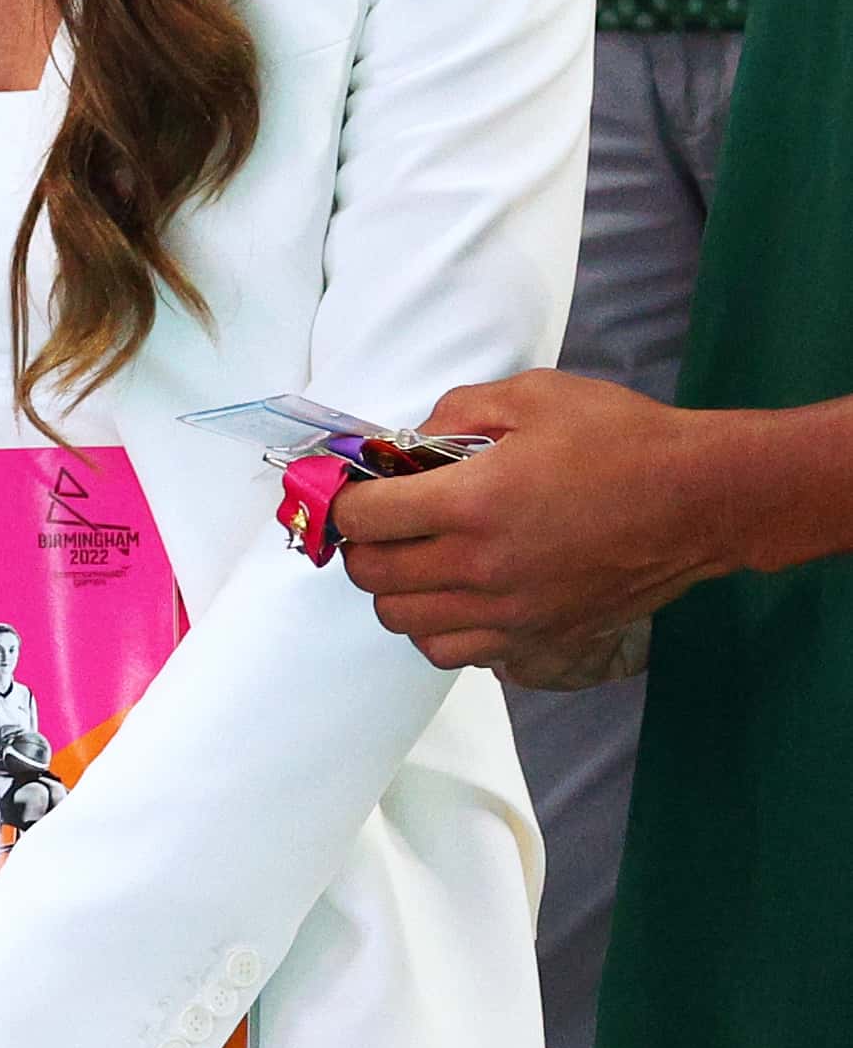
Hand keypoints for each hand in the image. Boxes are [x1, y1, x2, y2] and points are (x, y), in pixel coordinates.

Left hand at [333, 371, 746, 670]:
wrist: (703, 500)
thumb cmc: (621, 439)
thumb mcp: (531, 396)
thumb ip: (455, 412)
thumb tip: (409, 441)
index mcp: (470, 504)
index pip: (362, 518)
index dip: (344, 499)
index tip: (353, 486)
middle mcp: (481, 567)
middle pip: (372, 576)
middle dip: (362, 544)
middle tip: (383, 518)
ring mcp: (510, 611)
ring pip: (405, 622)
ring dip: (396, 589)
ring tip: (418, 556)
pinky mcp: (539, 637)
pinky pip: (453, 651)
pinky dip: (437, 627)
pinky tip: (455, 593)